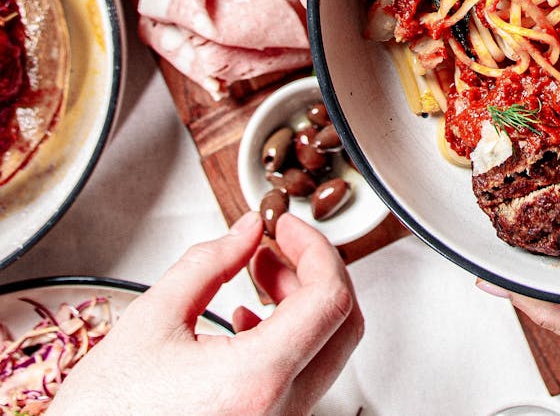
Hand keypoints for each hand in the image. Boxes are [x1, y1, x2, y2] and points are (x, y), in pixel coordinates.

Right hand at [47, 212, 362, 415]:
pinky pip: (305, 376)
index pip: (329, 298)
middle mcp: (282, 409)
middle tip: (280, 244)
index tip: (290, 228)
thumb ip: (208, 264)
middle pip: (342, 323)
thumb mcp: (151, 321)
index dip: (316, 250)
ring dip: (303, 302)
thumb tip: (247, 230)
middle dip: (316, 271)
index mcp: (258, 379)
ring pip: (327, 349)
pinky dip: (292, 336)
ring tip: (260, 272)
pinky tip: (252, 318)